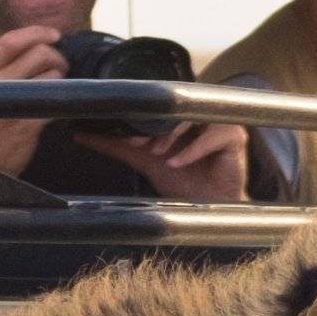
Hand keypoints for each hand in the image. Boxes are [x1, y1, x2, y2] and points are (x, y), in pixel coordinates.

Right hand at [0, 25, 67, 175]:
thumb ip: (3, 70)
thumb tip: (36, 47)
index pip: (9, 41)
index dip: (36, 32)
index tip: (55, 35)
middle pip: (38, 53)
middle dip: (58, 58)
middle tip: (61, 69)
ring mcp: (10, 105)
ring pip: (51, 76)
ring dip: (62, 81)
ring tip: (56, 91)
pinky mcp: (26, 125)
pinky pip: (55, 103)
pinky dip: (63, 102)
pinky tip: (56, 109)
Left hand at [90, 120, 247, 203]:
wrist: (209, 208)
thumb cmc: (182, 181)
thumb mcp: (143, 161)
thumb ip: (116, 146)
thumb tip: (81, 134)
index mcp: (181, 115)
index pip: (161, 107)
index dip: (144, 121)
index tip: (130, 140)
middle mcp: (201, 114)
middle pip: (178, 109)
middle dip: (157, 127)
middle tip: (142, 146)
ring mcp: (220, 122)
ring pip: (195, 118)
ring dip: (174, 135)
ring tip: (160, 154)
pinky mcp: (235, 136)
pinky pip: (214, 135)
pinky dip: (194, 149)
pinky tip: (178, 162)